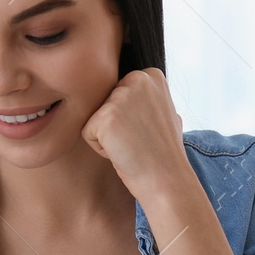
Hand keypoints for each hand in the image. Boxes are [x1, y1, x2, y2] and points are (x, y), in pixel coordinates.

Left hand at [81, 68, 192, 202]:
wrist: (167, 180)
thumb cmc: (164, 152)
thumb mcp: (165, 112)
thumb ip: (148, 97)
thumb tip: (139, 90)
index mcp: (150, 75)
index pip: (118, 92)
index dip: (130, 117)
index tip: (148, 130)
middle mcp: (136, 78)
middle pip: (104, 102)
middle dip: (116, 125)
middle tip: (138, 140)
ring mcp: (121, 96)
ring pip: (94, 117)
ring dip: (108, 137)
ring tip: (132, 146)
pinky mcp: (105, 117)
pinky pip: (87, 133)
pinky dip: (100, 149)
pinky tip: (123, 152)